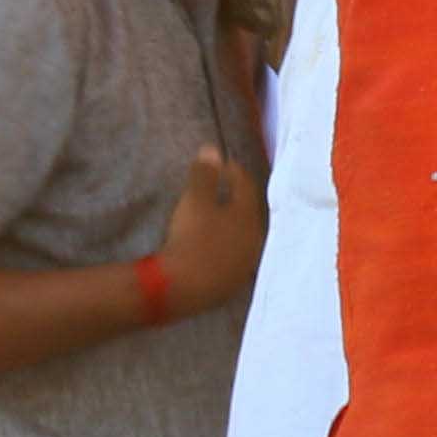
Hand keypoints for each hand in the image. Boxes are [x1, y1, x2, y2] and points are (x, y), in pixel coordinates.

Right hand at [153, 147, 266, 319]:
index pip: (246, 187)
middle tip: (223, 186)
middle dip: (236, 198)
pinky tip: (213, 245)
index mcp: (250, 217)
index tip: (223, 163)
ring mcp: (244, 264)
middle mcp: (255, 241)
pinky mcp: (230, 283)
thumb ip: (205, 174)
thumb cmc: (192, 237)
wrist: (181, 287)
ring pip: (242, 236)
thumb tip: (212, 149)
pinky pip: (231, 257)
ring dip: (231, 224)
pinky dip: (224, 246)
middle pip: (248, 212)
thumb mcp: (196, 200)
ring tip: (217, 215)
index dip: (234, 172)